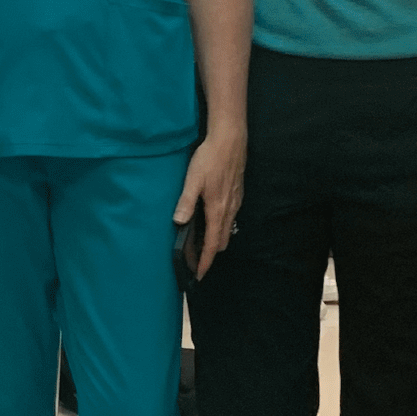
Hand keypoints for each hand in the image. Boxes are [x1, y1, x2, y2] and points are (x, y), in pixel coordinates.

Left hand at [172, 128, 245, 281]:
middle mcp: (229, 210)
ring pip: (227, 229)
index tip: (199, 275)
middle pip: (222, 241)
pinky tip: (211, 219)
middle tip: (197, 259)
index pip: (213, 245)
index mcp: (217, 210)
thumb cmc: (210, 159)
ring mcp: (235, 202)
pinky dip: (221, 226)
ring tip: (202, 242)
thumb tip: (179, 223)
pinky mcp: (237, 194)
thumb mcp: (193, 180)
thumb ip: (186, 202)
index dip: (206, 262)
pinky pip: (230, 217)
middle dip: (211, 253)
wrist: (230, 140)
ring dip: (216, 239)